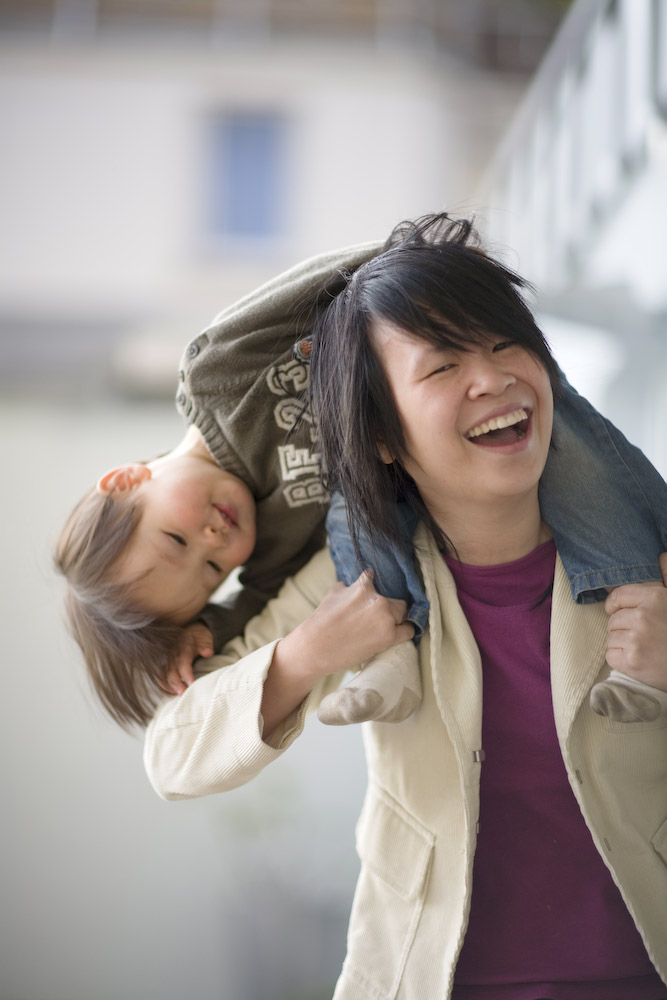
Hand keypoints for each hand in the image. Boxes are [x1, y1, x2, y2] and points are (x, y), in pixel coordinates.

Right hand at [161, 623, 213, 695]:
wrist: (191, 631)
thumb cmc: (199, 637)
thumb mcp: (205, 637)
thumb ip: (206, 645)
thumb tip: (208, 652)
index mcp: (183, 648)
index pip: (182, 661)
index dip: (185, 673)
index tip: (191, 682)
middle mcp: (173, 656)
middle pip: (171, 671)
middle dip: (176, 683)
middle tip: (183, 693)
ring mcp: (168, 661)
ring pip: (163, 675)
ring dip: (169, 686)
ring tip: (177, 695)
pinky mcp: (166, 666)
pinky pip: (161, 677)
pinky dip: (164, 686)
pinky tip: (171, 694)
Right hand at [282, 569, 414, 679]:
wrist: (315, 647)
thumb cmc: (321, 621)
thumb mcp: (333, 594)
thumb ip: (348, 586)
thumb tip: (355, 583)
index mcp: (363, 587)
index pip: (374, 578)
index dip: (374, 587)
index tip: (375, 593)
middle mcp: (377, 600)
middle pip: (395, 599)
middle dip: (388, 606)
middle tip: (379, 616)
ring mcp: (385, 617)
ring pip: (403, 613)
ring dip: (397, 618)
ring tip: (387, 625)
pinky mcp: (389, 636)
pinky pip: (408, 630)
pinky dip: (406, 630)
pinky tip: (401, 631)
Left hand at [605, 552, 666, 692]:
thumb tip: (662, 555)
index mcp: (654, 597)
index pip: (617, 596)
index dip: (615, 605)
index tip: (619, 611)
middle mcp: (643, 616)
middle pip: (613, 619)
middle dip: (623, 628)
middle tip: (642, 636)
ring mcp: (637, 639)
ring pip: (610, 637)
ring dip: (622, 644)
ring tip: (642, 647)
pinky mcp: (632, 661)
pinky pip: (611, 655)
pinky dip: (621, 659)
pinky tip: (638, 660)